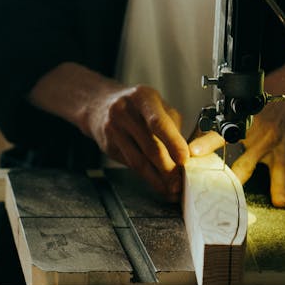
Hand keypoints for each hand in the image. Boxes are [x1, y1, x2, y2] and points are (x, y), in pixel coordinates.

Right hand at [28, 63, 189, 199]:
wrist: (98, 106)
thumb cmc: (136, 106)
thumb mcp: (156, 105)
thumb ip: (172, 126)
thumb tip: (186, 154)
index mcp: (142, 97)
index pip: (158, 122)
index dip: (173, 142)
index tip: (185, 159)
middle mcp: (124, 112)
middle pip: (149, 146)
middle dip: (168, 168)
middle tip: (180, 182)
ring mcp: (113, 130)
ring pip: (138, 161)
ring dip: (156, 178)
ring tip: (170, 187)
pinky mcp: (107, 146)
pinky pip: (130, 164)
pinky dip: (146, 175)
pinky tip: (156, 181)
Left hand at [189, 52, 284, 207]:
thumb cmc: (254, 106)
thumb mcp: (231, 113)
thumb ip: (209, 132)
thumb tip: (187, 149)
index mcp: (243, 126)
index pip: (220, 135)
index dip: (206, 143)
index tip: (193, 154)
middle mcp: (262, 139)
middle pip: (248, 162)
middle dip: (237, 177)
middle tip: (226, 192)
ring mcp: (279, 149)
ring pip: (280, 170)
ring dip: (279, 186)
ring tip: (280, 203)